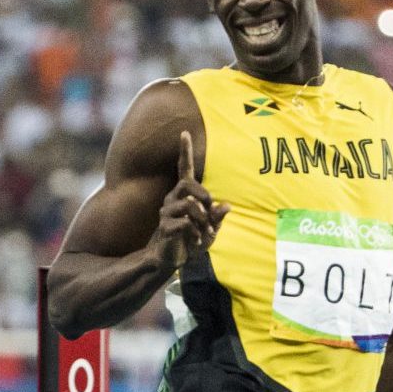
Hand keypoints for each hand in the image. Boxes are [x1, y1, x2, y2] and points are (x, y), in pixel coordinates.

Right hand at [150, 131, 230, 267]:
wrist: (173, 258)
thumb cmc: (192, 240)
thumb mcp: (211, 228)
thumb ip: (217, 217)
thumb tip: (227, 206)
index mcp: (184, 195)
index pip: (183, 168)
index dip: (184, 151)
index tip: (184, 132)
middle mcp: (172, 199)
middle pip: (187, 184)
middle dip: (203, 196)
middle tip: (210, 212)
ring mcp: (167, 212)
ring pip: (189, 206)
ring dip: (203, 220)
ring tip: (205, 233)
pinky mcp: (165, 226)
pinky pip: (185, 223)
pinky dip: (196, 233)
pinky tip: (197, 241)